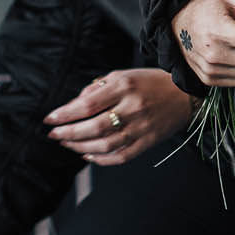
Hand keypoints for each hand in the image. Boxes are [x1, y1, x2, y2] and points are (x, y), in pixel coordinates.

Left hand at [45, 68, 191, 165]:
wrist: (185, 95)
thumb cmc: (149, 82)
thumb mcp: (122, 75)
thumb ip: (96, 88)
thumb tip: (72, 106)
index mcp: (125, 86)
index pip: (88, 104)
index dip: (65, 114)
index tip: (49, 119)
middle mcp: (133, 108)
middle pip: (94, 127)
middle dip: (68, 133)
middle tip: (54, 134)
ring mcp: (141, 128)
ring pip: (104, 144)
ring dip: (80, 146)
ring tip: (66, 143)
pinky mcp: (148, 142)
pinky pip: (120, 156)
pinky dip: (100, 159)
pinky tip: (87, 154)